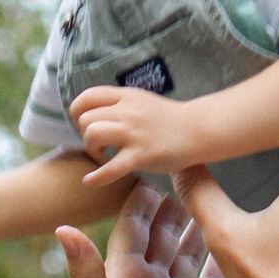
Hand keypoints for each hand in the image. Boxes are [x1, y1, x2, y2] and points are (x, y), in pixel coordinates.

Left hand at [57, 186, 226, 277]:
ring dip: (194, 234)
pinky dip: (215, 273)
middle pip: (161, 239)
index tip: (156, 163)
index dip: (143, 198)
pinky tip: (227, 253)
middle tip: (192, 171)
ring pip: (183, 261)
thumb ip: (86, 275)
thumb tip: (62, 227)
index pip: (133, 229)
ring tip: (211, 201)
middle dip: (174, 207)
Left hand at [67, 86, 208, 187]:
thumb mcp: (142, 102)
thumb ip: (120, 105)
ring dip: (91, 148)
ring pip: (93, 134)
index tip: (84, 122)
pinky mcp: (142, 155)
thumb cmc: (170, 119)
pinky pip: (111, 167)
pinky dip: (97, 176)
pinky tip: (90, 181)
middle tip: (98, 142)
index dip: (78, 110)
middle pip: (86, 118)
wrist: (199, 129)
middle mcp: (127, 111)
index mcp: (127, 96)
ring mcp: (134, 133)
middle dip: (84, 133)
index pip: (88, 96)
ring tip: (102, 154)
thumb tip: (95, 113)